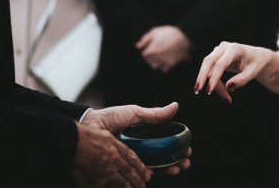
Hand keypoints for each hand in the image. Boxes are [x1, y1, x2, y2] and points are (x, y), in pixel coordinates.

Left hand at [74, 103, 190, 186]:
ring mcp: (135, 157)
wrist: (90, 126)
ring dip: (169, 168)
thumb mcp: (135, 114)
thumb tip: (176, 106)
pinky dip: (152, 173)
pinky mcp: (125, 166)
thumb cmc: (111, 118)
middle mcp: (143, 147)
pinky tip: (158, 172)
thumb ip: (154, 114)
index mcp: (146, 135)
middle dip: (178, 160)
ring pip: (156, 166)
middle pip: (165, 156)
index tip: (188, 148)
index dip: (178, 146)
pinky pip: (140, 171)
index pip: (167, 142)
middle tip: (185, 161)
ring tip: (178, 168)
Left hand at [136, 26, 190, 72]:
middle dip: (150, 56)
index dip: (146, 50)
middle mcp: (157, 57)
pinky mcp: (172, 63)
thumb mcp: (155, 31)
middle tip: (155, 50)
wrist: (184, 36)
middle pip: (148, 61)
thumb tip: (137, 46)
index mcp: (152, 49)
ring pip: (155, 66)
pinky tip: (165, 59)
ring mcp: (164, 61)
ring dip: (155, 62)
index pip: (144, 54)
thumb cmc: (168, 32)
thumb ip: (145, 39)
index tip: (150, 46)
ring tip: (159, 55)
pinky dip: (163, 66)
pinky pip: (164, 69)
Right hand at [195, 41, 272, 103]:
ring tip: (226, 98)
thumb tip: (228, 87)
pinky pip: (210, 69)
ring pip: (208, 66)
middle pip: (208, 61)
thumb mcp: (253, 72)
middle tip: (197, 91)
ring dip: (209, 82)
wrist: (257, 56)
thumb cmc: (256, 64)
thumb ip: (242, 80)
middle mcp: (224, 47)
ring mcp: (218, 50)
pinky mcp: (216, 56)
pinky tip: (225, 91)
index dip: (214, 78)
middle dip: (202, 77)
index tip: (209, 91)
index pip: (220, 64)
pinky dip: (214, 81)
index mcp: (235, 49)